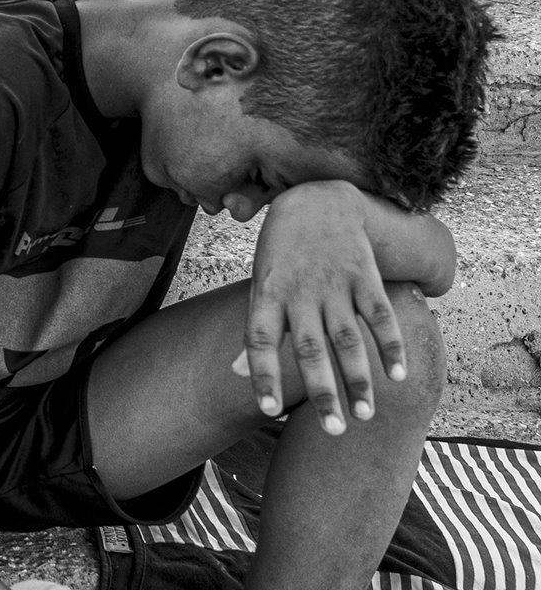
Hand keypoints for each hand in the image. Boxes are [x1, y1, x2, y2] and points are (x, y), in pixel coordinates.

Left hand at [237, 181, 408, 435]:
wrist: (317, 202)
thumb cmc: (283, 256)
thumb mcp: (261, 287)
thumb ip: (256, 332)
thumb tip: (234, 373)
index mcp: (267, 296)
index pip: (259, 341)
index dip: (262, 375)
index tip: (269, 411)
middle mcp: (300, 293)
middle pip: (309, 349)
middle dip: (322, 392)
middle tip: (333, 431)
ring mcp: (334, 284)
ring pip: (348, 339)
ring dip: (358, 379)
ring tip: (365, 415)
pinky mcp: (364, 276)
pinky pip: (380, 316)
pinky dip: (391, 345)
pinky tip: (398, 375)